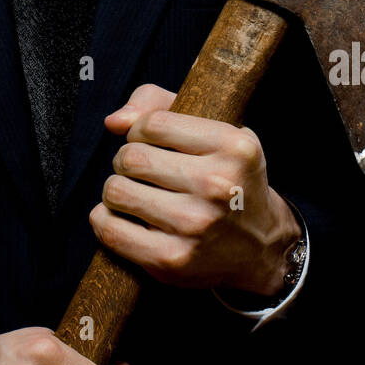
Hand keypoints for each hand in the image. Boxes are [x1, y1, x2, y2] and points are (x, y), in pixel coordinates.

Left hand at [90, 82, 299, 294]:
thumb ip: (159, 105)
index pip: (153, 123)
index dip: (140, 130)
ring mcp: (196, 226)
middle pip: (131, 157)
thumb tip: (113, 122)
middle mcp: (217, 186)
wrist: (260, 246)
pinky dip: (104, 219)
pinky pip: (111, 229)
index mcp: (233, 147)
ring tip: (134, 192)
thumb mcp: (214, 130)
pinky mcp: (173, 259)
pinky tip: (123, 216)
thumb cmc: (226, 178)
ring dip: (116, 189)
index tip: (149, 142)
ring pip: (116, 190)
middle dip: (126, 160)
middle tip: (140, 170)